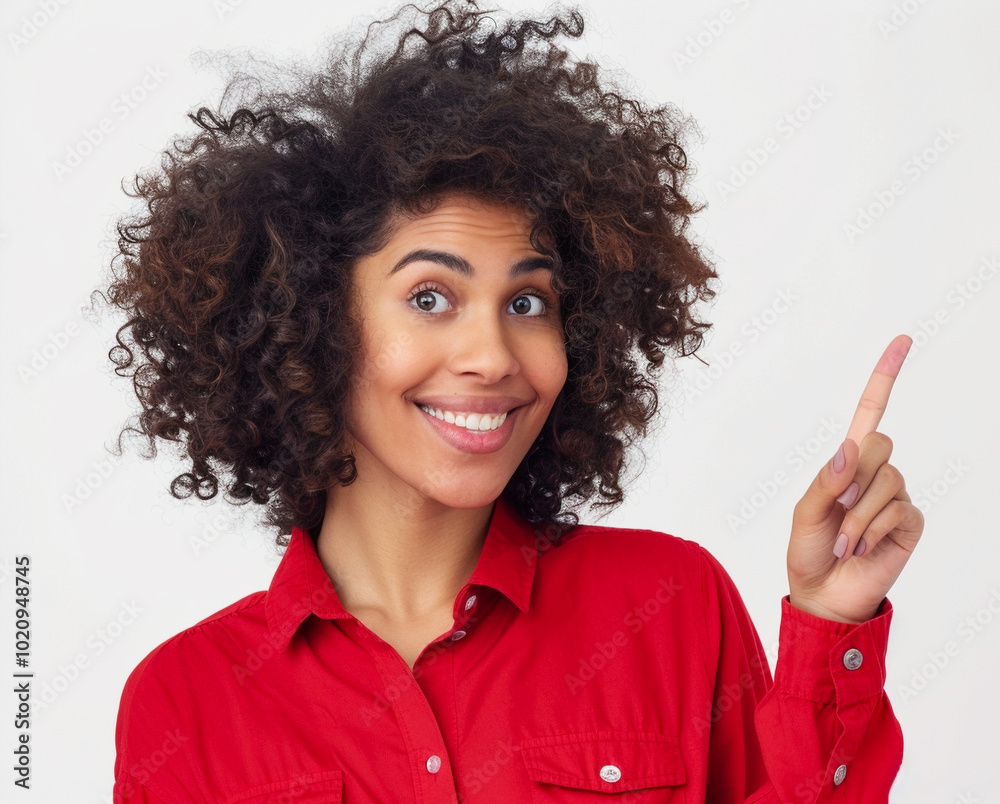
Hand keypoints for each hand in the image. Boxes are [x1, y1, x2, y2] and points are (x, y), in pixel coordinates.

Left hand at [786, 335, 924, 623]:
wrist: (823, 595)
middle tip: (835, 511)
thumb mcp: (805, 512)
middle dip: (852, 478)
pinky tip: (862, 548)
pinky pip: (898, 510)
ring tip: (843, 540)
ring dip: (856, 515)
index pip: (870, 413)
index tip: (902, 340)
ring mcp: (896, 497)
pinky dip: (870, 530)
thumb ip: (826, 480)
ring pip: (887, 479)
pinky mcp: (909, 522)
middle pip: (879, 443)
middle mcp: (875, 474)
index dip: (885, 378)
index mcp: (847, 463)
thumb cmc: (810, 552)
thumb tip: (851, 448)